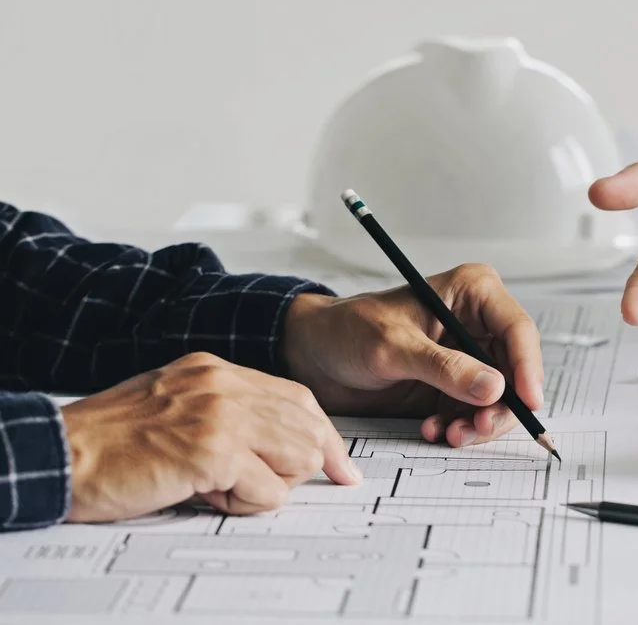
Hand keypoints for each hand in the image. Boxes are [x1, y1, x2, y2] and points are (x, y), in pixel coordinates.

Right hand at [61, 352, 358, 522]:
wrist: (58, 453)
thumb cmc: (106, 441)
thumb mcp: (173, 405)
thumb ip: (222, 412)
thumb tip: (271, 444)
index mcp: (214, 370)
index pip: (298, 398)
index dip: (325, 436)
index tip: (341, 466)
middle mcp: (223, 384)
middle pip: (309, 427)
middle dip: (292, 467)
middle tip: (249, 485)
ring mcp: (221, 415)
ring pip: (299, 458)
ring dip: (267, 486)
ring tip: (219, 487)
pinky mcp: (214, 451)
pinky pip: (269, 492)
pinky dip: (244, 506)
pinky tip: (206, 496)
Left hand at [281, 263, 542, 447]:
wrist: (314, 356)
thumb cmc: (347, 330)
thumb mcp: (393, 347)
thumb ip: (445, 368)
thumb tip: (494, 387)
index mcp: (471, 293)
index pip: (517, 329)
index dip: (527, 368)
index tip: (527, 402)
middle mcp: (476, 323)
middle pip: (515, 370)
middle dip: (501, 405)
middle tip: (477, 429)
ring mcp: (467, 357)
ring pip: (499, 397)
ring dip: (478, 423)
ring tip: (449, 434)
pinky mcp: (454, 386)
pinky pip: (474, 413)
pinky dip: (460, 428)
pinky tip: (433, 430)